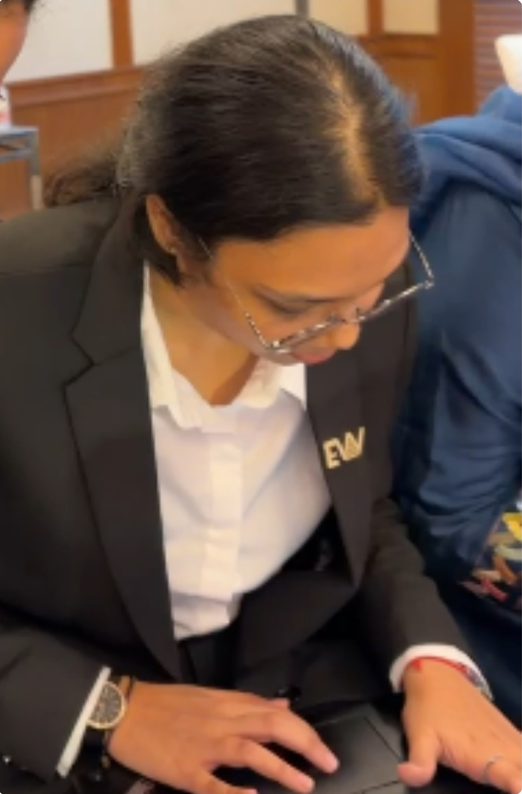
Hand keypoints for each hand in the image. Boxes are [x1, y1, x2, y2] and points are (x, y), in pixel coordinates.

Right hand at [109, 682, 338, 793]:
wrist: (125, 710)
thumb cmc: (168, 704)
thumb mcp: (211, 696)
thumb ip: (248, 702)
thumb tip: (283, 704)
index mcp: (228, 703)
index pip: (276, 713)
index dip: (304, 730)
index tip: (324, 749)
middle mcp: (222, 722)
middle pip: (272, 727)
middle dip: (306, 745)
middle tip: (330, 764)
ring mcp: (204, 747)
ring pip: (251, 753)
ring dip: (282, 769)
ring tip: (306, 784)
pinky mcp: (184, 771)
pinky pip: (212, 785)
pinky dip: (233, 792)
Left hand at [400, 660, 521, 792]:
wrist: (437, 676)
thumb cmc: (428, 709)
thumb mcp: (419, 736)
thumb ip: (420, 762)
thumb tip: (407, 777)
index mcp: (482, 757)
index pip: (511, 778)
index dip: (518, 784)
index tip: (520, 787)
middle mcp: (502, 749)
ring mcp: (508, 738)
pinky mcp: (509, 730)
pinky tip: (521, 763)